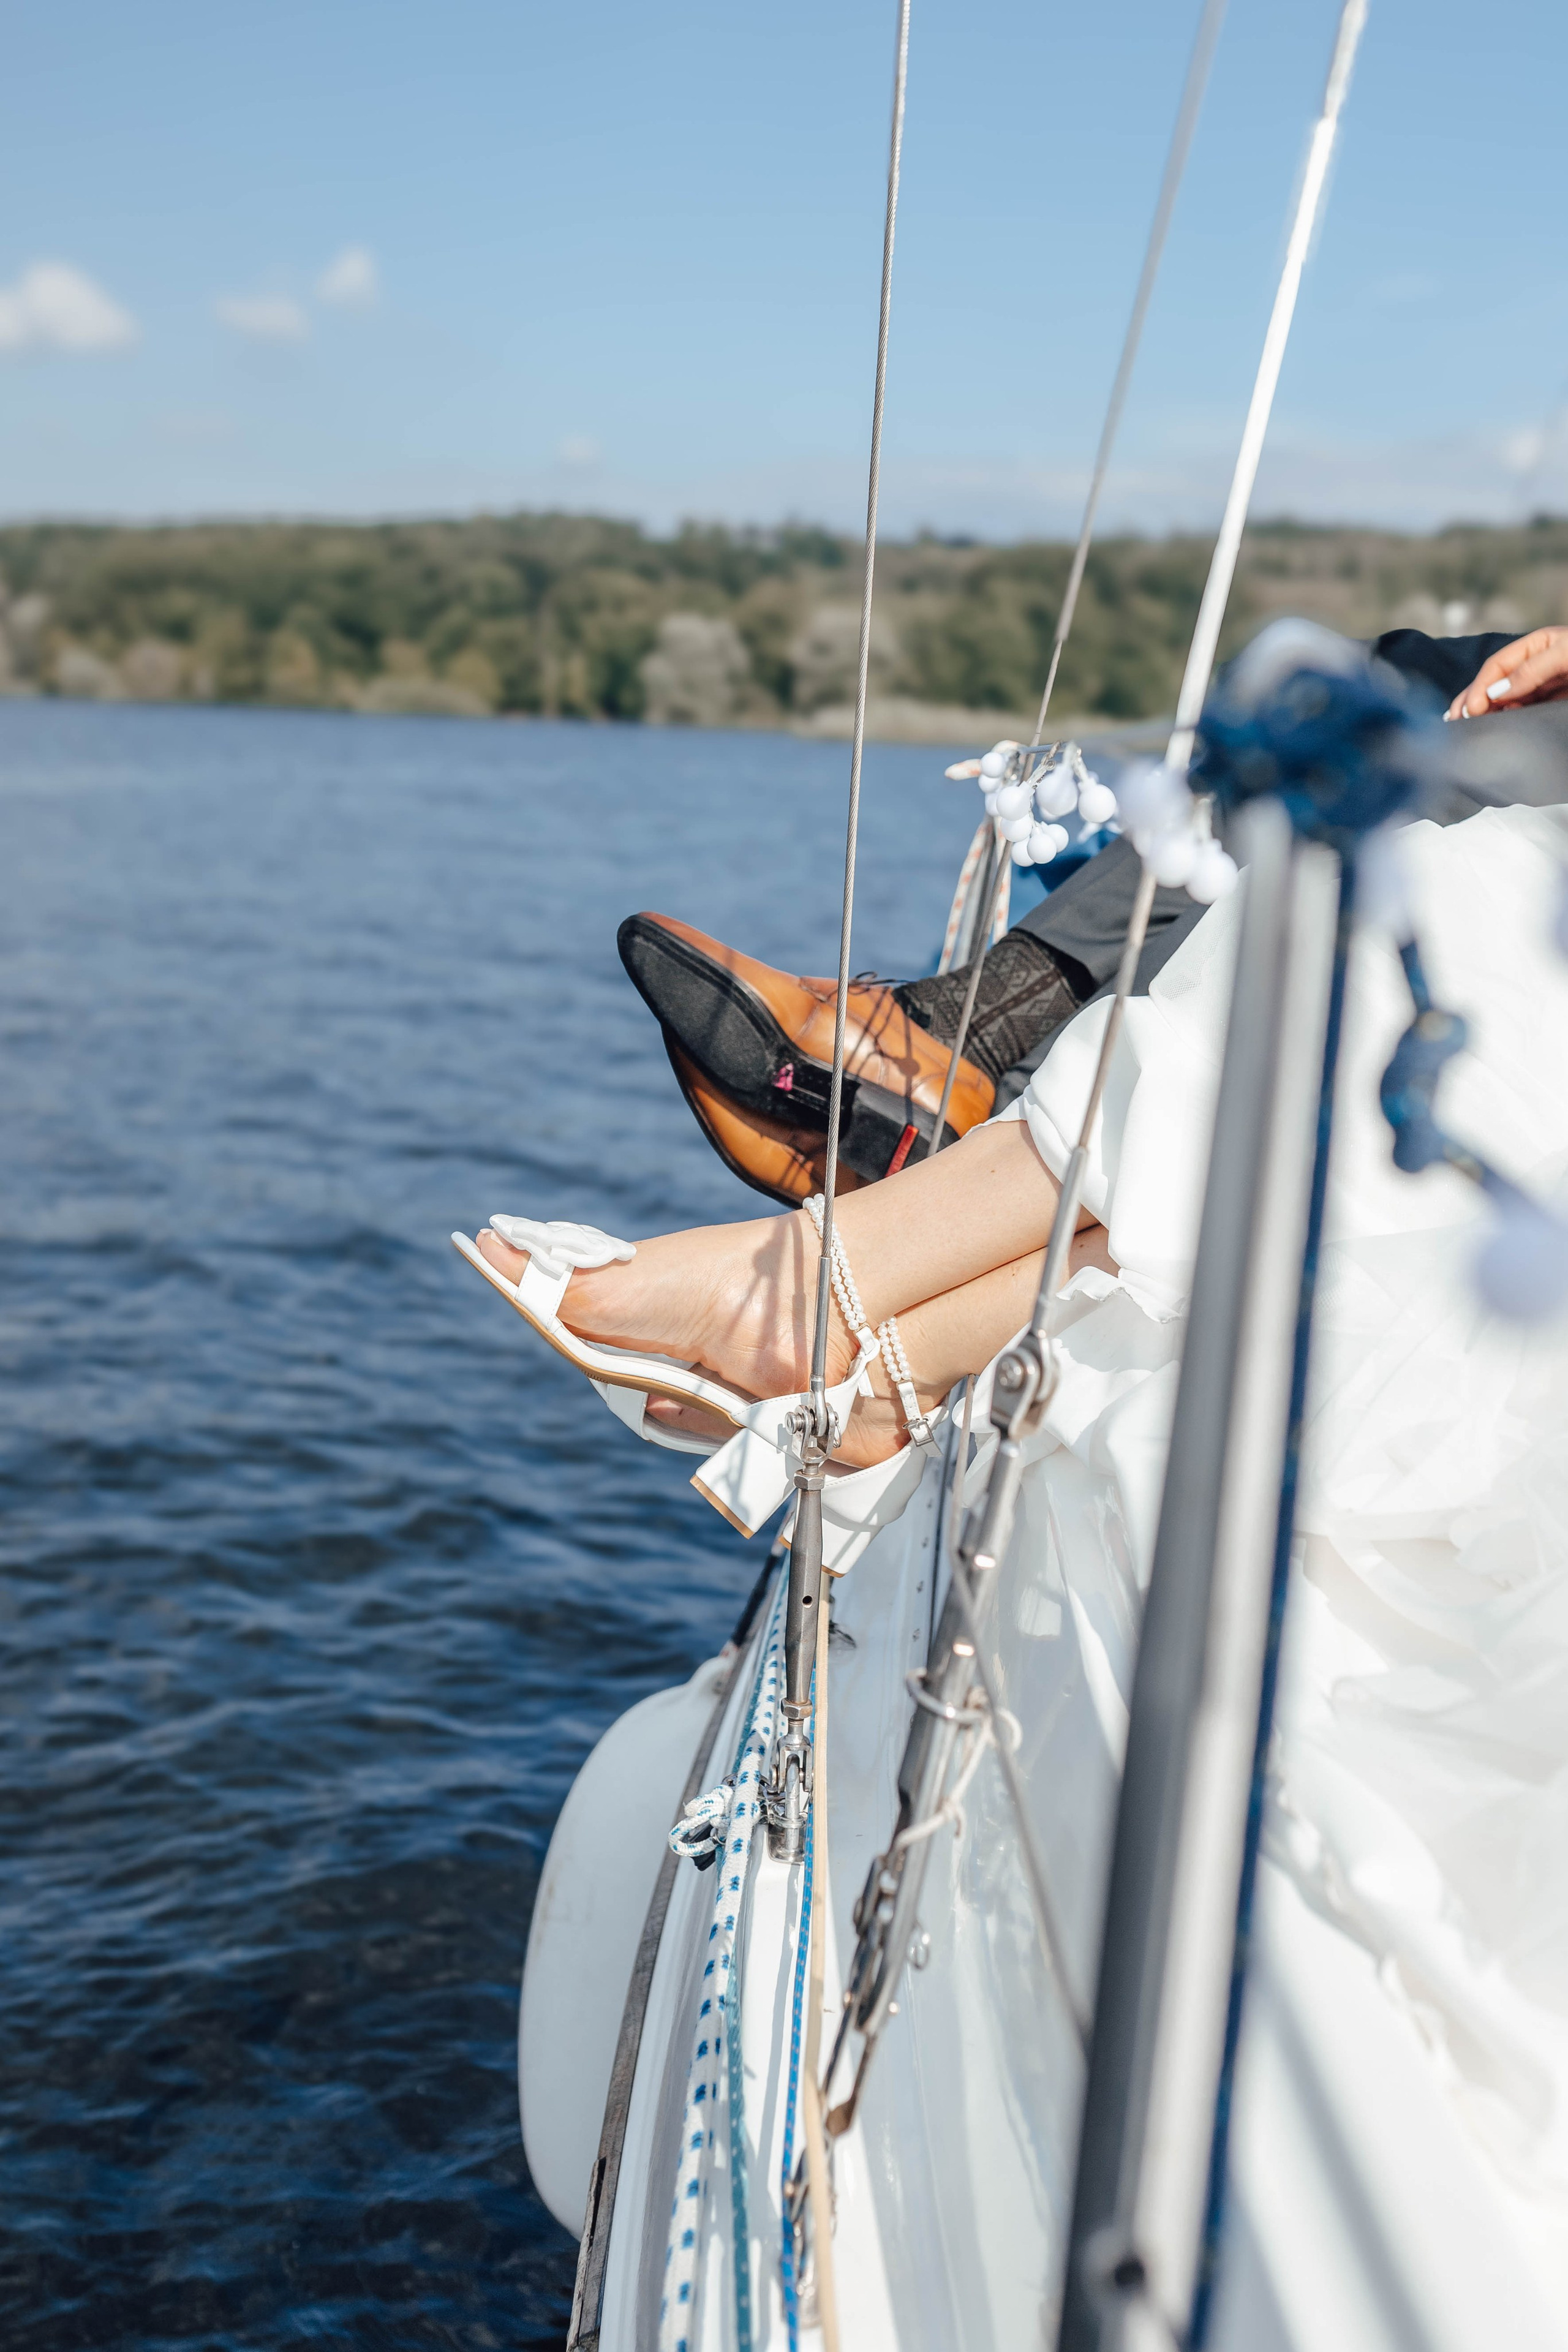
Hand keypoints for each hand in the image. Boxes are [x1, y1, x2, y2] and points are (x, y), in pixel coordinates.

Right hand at [1445, 627, 1567, 718]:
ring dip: (1485, 712)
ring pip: (1504, 700)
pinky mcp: (1550, 706)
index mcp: (1536, 646)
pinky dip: (1504, 720)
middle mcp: (1534, 666)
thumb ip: (1532, 669)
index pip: (1496, 665)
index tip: (1472, 708)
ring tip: (1468, 726)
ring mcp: (1541, 687)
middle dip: (1472, 700)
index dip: (1480, 686)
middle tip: (1456, 720)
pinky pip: (1521, 714)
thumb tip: (1497, 691)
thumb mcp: (1564, 654)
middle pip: (1494, 683)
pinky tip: (1494, 726)